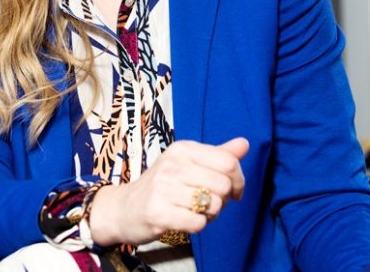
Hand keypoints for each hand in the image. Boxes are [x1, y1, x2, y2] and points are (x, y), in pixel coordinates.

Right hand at [88, 137, 248, 245]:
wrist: (124, 208)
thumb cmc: (163, 186)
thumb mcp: (188, 163)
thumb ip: (218, 155)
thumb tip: (244, 144)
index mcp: (183, 149)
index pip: (228, 162)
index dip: (238, 180)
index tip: (233, 191)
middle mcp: (173, 164)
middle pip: (224, 185)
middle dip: (224, 200)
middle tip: (209, 203)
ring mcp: (163, 188)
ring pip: (213, 205)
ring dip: (210, 215)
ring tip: (195, 211)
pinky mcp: (158, 212)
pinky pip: (198, 223)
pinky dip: (198, 226)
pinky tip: (186, 220)